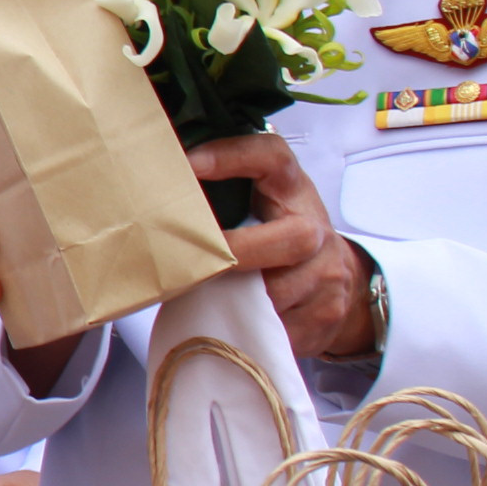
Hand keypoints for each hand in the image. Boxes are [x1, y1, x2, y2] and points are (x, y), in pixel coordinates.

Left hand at [188, 133, 375, 360]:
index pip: (271, 157)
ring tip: (208, 299)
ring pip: (279, 294)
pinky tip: (235, 325)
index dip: (232, 156)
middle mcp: (315, 227)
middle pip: (289, 239)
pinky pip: (282, 328)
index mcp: (291, 188)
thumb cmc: (280, 231)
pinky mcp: (327, 312)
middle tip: (196, 263)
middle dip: (237, 253)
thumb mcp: (259, 203)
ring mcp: (327, 273)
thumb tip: (150, 193)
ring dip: (238, 301)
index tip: (189, 165)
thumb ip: (222, 196)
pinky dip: (251, 329)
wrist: (336, 273)